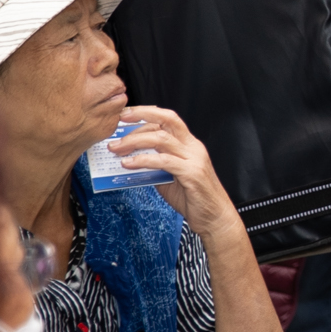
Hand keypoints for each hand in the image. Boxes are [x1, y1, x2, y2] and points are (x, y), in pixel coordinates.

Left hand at [109, 107, 243, 245]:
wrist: (214, 217)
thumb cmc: (192, 198)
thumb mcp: (169, 176)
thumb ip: (154, 165)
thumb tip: (130, 159)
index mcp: (189, 145)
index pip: (168, 119)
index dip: (147, 114)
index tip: (126, 115)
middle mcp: (193, 147)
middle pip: (168, 120)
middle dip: (141, 115)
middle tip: (119, 120)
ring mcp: (194, 159)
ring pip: (162, 139)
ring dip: (135, 141)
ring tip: (116, 148)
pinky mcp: (191, 173)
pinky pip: (163, 161)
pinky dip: (142, 160)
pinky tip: (127, 164)